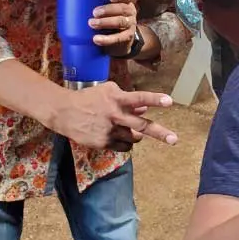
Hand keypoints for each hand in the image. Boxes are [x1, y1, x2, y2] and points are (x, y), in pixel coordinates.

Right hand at [47, 81, 176, 148]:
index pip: (139, 98)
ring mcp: (109, 130)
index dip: (155, 99)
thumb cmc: (89, 98)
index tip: (170, 101)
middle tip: (174, 140)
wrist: (64, 112)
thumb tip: (144, 108)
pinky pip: (123, 147)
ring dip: (136, 135)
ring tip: (127, 129)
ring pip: (134, 138)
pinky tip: (119, 137)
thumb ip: (127, 100)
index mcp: (117, 99)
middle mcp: (115, 115)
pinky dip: (126, 143)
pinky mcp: (103, 143)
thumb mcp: (108, 92)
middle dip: (160, 133)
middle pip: (141, 126)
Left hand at [90, 0, 136, 55]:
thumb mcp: (108, 11)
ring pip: (121, 22)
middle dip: (108, 10)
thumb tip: (74, 2)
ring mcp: (130, 25)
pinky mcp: (127, 38)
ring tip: (92, 23)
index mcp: (125, 3)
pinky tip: (96, 39)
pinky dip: (107, 39)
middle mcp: (130, 13)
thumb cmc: (109, 21)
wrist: (120, 42)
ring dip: (105, 22)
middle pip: (123, 8)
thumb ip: (98, 5)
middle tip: (94, 12)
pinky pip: (118, 38)